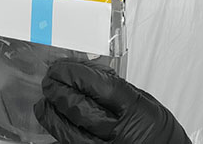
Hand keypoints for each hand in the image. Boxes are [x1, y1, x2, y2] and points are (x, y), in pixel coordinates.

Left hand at [33, 60, 190, 143]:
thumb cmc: (158, 130)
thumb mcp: (143, 100)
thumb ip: (116, 88)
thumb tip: (87, 72)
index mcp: (134, 111)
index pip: (100, 86)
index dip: (76, 74)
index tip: (63, 67)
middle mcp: (120, 133)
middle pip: (79, 108)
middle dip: (58, 92)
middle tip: (50, 82)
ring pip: (69, 132)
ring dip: (52, 115)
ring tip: (45, 103)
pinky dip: (60, 135)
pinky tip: (54, 125)